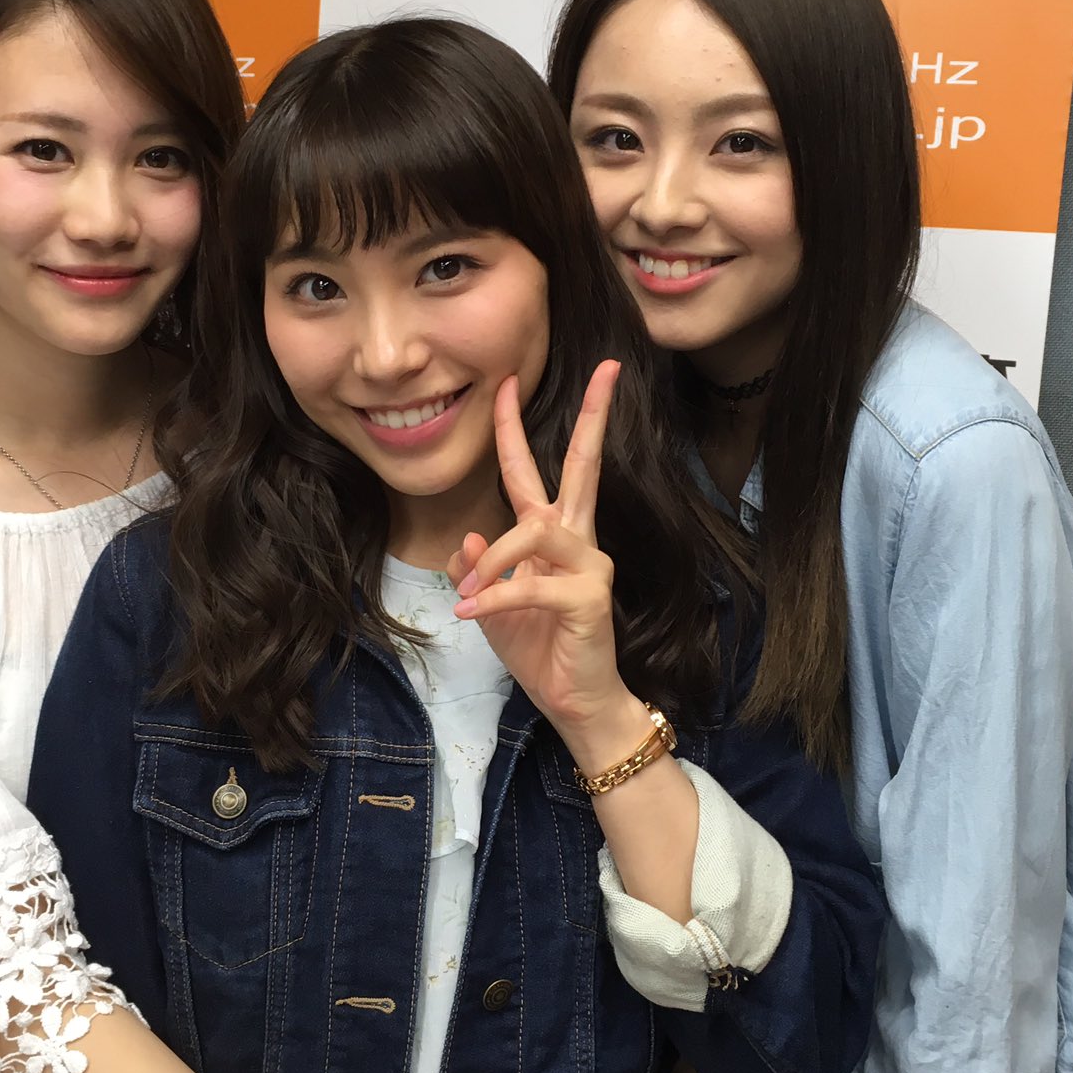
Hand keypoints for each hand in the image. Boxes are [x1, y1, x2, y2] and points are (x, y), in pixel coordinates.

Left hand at [449, 362, 632, 740]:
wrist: (576, 702)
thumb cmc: (541, 652)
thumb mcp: (493, 608)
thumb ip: (481, 570)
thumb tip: (468, 537)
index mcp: (550, 536)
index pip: (534, 470)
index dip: (517, 427)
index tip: (506, 383)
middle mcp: (576, 539)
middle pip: (584, 465)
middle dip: (594, 417)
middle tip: (608, 369)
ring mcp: (588, 564)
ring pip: (533, 531)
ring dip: (490, 561)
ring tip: (464, 594)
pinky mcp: (589, 596)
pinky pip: (529, 586)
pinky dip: (493, 597)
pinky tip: (467, 611)